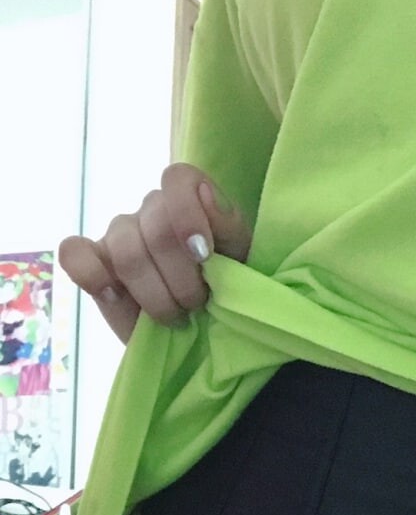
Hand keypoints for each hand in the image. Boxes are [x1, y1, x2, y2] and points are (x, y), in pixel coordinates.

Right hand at [58, 163, 252, 343]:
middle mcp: (151, 211)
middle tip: (198, 304)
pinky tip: (116, 296)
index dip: (188, 215)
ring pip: (126, 252)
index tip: (204, 257)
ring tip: (174, 316)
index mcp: (189, 200)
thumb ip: (228, 226)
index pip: (177, 179)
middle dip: (183, 278)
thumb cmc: (227, 291)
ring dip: (155, 295)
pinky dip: (92, 276)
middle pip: (156, 230)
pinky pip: (74, 255)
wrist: (203, 334)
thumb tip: (205, 192)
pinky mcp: (94, 262)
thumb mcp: (242, 261)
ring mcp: (119, 235)